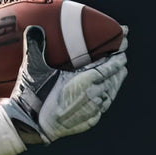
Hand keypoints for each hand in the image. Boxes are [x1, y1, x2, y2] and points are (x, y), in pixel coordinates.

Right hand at [1, 26, 126, 143]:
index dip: (118, 52)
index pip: (109, 63)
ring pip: (111, 93)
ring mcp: (93, 110)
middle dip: (119, 66)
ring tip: (119, 73)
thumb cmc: (33, 97)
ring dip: (116, 82)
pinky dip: (107, 98)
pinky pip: (103, 107)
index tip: (124, 42)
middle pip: (114, 77)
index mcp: (86, 80)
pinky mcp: (89, 122)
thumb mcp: (33, 70)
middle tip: (122, 56)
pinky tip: (106, 95)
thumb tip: (34, 28)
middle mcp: (94, 94)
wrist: (31, 126)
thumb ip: (36, 47)